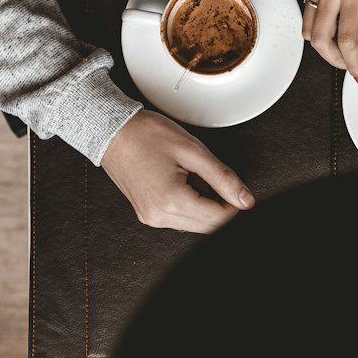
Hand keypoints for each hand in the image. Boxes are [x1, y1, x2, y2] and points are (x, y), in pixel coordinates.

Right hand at [101, 108, 253, 232]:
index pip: (219, 219)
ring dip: (204, 205)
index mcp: (171, 201)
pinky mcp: (147, 214)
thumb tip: (246, 200)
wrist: (112, 131)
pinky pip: (178, 219)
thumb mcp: (193, 151)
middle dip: (220, 205)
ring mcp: (151, 218)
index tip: (237, 188)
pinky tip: (184, 182)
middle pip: (208, 226)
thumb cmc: (147, 134)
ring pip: (194, 224)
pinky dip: (189, 205)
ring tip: (195, 176)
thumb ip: (223, 178)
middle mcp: (159, 216)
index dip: (235, 205)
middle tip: (214, 178)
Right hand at [300, 0, 357, 79]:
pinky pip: (305, 11)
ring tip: (339, 50)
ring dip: (322, 48)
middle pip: (322, 44)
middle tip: (350, 66)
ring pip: (308, 31)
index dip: (354, 64)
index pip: (349, 41)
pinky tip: (329, 23)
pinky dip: (314, 26)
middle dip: (336, 62)